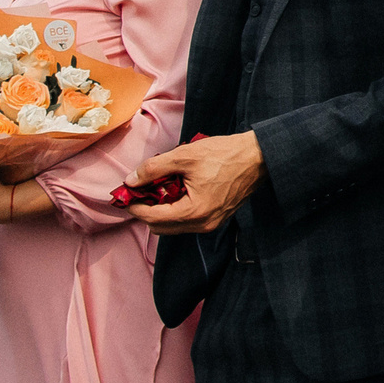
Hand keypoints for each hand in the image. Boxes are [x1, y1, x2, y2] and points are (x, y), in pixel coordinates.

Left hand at [129, 132, 264, 233]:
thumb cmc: (224, 154)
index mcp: (194, 212)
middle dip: (146, 210)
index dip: (134, 206)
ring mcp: (210, 224)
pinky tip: (175, 190)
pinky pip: (187, 221)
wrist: (258, 157)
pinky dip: (175, 210)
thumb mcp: (184, 155)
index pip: (152, 218)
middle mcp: (202, 224)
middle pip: (160, 227)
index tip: (125, 193)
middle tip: (140, 189)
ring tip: (157, 187)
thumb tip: (130, 180)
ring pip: (173, 226)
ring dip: (160, 210)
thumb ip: (154, 168)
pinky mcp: (216, 218)